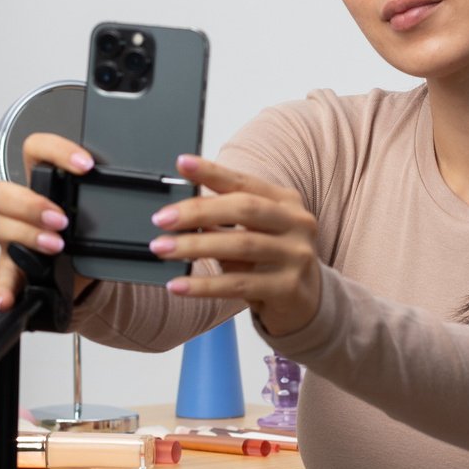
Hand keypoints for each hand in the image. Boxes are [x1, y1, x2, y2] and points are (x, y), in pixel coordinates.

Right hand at [0, 133, 95, 308]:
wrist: (83, 268)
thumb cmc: (86, 230)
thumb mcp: (95, 207)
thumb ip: (105, 194)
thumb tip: (137, 187)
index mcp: (43, 182)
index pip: (36, 149)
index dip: (56, 151)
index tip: (85, 166)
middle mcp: (21, 207)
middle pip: (2, 192)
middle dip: (32, 204)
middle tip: (62, 219)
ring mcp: (12, 236)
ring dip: (26, 236)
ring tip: (55, 246)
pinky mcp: (14, 266)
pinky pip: (1, 276)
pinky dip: (3, 288)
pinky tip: (8, 297)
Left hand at [150, 156, 321, 336]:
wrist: (306, 304)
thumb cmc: (270, 262)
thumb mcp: (253, 234)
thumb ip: (224, 219)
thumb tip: (178, 210)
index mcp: (286, 202)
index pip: (244, 182)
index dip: (212, 172)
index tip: (182, 164)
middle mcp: (297, 223)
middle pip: (244, 209)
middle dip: (198, 211)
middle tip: (161, 219)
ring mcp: (296, 255)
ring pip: (240, 245)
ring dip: (195, 246)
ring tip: (163, 249)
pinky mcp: (289, 288)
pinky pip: (238, 284)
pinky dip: (204, 285)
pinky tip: (178, 285)